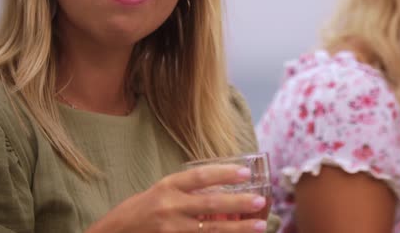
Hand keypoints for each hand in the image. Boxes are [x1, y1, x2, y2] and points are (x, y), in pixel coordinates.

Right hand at [86, 164, 267, 232]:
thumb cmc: (138, 211)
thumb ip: (185, 189)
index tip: (246, 173)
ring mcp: (171, 229)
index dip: (225, 173)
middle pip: (211, 203)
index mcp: (167, 186)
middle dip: (239, 202)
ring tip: (260, 225)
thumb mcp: (159, 191)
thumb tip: (220, 184)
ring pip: (212, 229)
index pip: (200, 176)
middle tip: (261, 201)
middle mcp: (169, 206)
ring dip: (238, 228)